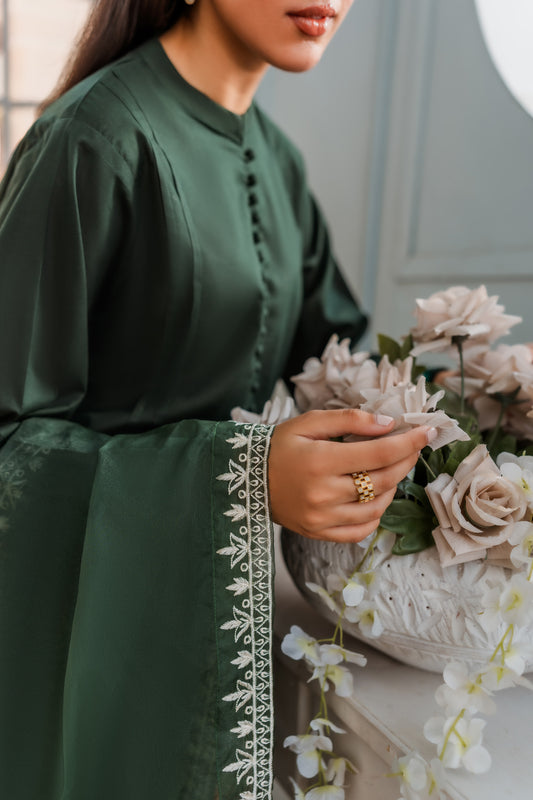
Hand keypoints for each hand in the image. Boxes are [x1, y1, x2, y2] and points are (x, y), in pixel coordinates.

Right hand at [268, 409, 434, 542]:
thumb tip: (388, 425)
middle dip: (405, 461)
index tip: (427, 432)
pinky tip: (375, 496)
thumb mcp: (309, 422)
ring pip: (376, 507)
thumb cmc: (279, 445)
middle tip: (413, 447)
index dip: (408, 443)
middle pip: (382, 480)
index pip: (378, 453)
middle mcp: (323, 493)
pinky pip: (361, 530)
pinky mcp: (319, 532)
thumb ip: (349, 420)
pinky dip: (376, 514)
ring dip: (393, 486)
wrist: (247, 478)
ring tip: (390, 469)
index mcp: (320, 460)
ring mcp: (321, 517)